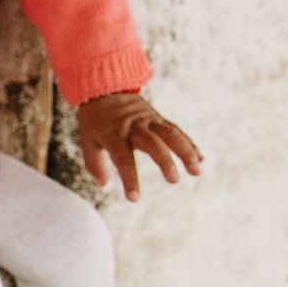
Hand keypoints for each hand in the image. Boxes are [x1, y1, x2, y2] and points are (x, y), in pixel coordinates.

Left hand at [77, 91, 203, 201]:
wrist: (105, 87)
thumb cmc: (95, 119)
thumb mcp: (87, 139)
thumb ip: (94, 163)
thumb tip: (103, 184)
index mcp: (113, 133)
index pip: (123, 159)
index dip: (129, 179)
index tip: (134, 198)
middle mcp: (134, 126)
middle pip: (153, 143)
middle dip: (165, 162)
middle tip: (174, 180)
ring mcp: (148, 120)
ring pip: (171, 134)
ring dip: (186, 152)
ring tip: (196, 171)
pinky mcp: (158, 118)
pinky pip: (176, 130)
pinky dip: (188, 144)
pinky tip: (199, 158)